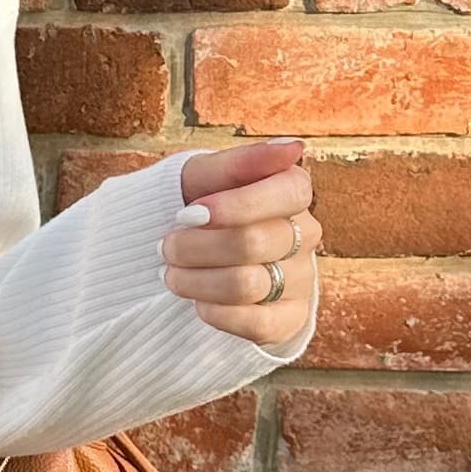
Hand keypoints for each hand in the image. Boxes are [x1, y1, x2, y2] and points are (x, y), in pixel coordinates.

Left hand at [162, 135, 318, 349]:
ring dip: (195, 281)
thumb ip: (242, 161)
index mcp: (292, 192)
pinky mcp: (289, 320)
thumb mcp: (206, 176)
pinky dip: (215, 312)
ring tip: (171, 273)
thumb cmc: (200, 204)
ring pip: (247, 285)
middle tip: (165, 246)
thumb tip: (293, 148)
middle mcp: (305, 235)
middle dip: (195, 246)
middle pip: (252, 243)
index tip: (189, 213)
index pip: (288, 193)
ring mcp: (301, 280)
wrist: (190, 256)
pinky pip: (256, 324)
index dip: (236, 205)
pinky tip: (197, 301)